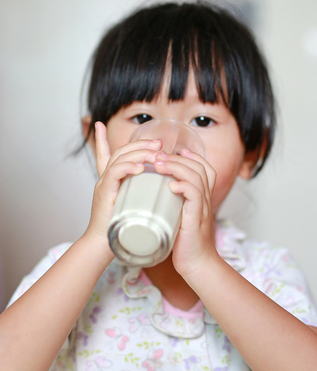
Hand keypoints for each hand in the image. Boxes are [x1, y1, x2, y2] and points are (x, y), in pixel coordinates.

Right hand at [84, 122, 161, 250]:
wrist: (104, 245)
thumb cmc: (121, 228)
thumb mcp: (133, 207)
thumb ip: (142, 196)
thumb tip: (160, 193)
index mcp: (110, 180)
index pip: (105, 154)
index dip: (101, 139)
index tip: (101, 125)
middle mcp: (105, 178)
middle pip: (120, 151)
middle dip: (140, 144)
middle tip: (159, 143)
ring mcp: (103, 184)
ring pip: (119, 158)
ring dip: (139, 152)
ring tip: (156, 152)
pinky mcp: (104, 193)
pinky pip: (115, 173)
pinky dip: (128, 168)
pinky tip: (141, 168)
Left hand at [154, 149, 217, 275]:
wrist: (196, 264)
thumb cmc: (185, 243)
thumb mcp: (179, 217)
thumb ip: (173, 205)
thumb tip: (155, 195)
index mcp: (202, 198)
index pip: (204, 169)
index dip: (192, 156)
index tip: (175, 150)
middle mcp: (205, 199)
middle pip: (199, 168)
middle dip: (178, 157)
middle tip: (159, 155)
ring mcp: (202, 208)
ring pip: (196, 177)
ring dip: (177, 167)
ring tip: (159, 164)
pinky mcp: (196, 219)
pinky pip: (195, 195)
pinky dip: (184, 187)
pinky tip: (171, 185)